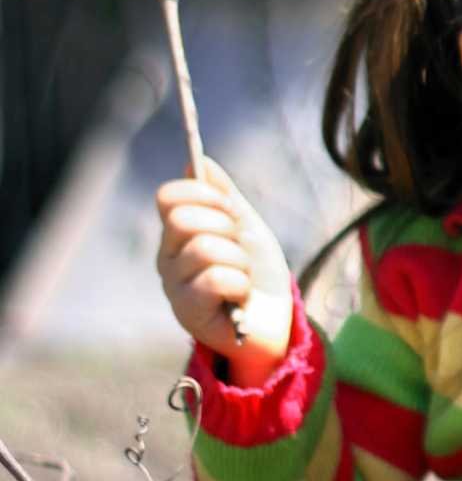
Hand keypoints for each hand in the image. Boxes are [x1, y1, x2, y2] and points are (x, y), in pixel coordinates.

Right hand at [156, 158, 292, 386]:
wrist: (275, 321)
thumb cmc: (257, 274)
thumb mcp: (246, 227)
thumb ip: (224, 196)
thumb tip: (199, 159)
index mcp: (177, 234)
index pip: (169, 197)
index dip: (204, 194)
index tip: (232, 209)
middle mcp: (167, 259)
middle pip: (182, 219)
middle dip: (225, 225)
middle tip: (241, 245)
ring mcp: (174, 287)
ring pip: (204, 248)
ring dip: (240, 259)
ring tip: (244, 276)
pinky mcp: (188, 314)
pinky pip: (216, 279)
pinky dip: (240, 284)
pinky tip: (241, 297)